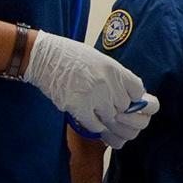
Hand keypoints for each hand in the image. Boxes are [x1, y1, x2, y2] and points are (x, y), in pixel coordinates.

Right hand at [23, 30, 157, 148]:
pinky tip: (85, 115)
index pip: (137, 91)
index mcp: (114, 69)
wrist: (45, 57)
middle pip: (124, 107)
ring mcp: (94, 96)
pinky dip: (92, 124)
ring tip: (93, 109)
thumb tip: (128, 97)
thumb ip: (115, 77)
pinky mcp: (79, 107)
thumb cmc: (71, 57)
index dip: (131, 97)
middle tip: (104, 105)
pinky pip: (95, 125)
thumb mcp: (99, 60)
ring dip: (103, 117)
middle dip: (115, 108)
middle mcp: (107, 82)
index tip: (123, 98)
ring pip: (110, 117)